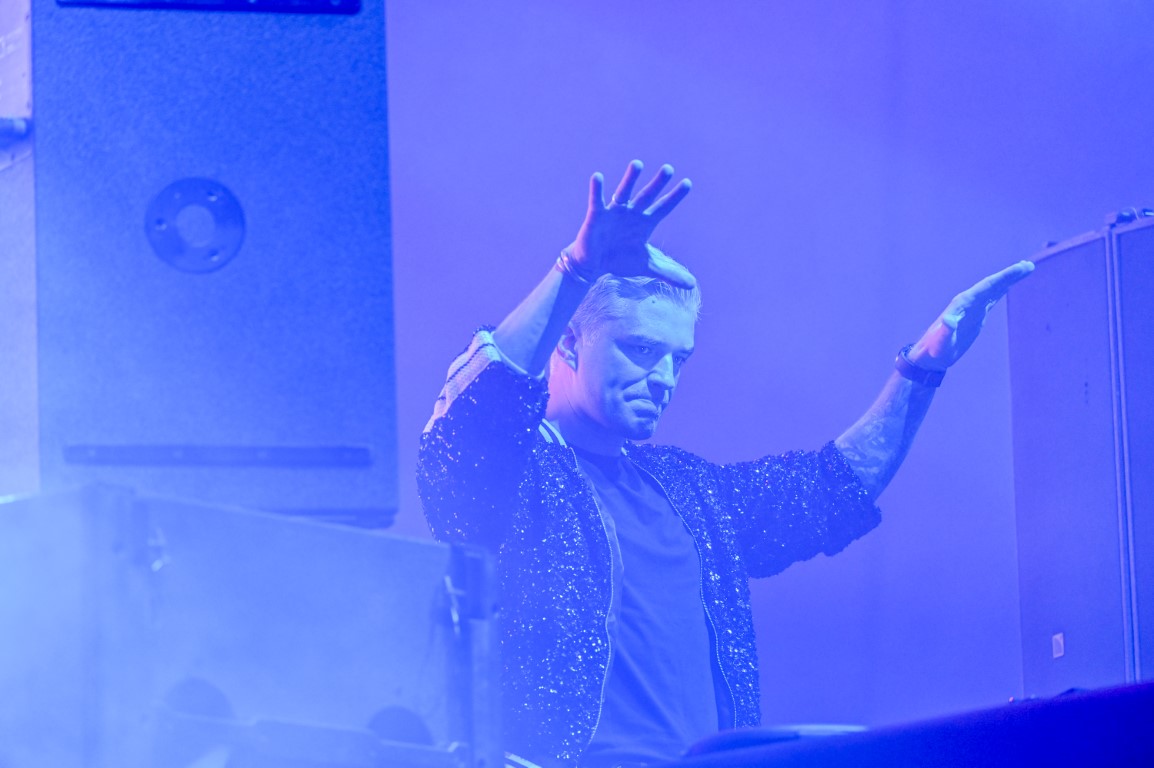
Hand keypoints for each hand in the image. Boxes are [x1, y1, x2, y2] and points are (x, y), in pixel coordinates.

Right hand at [566, 160, 693, 287]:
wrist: (593, 264)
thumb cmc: (620, 259)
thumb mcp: (646, 266)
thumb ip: (669, 273)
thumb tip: (692, 285)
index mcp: (645, 223)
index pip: (663, 208)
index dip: (675, 197)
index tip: (688, 183)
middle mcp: (632, 213)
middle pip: (647, 196)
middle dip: (658, 183)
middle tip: (669, 169)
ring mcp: (615, 212)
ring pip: (624, 192)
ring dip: (631, 179)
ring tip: (638, 164)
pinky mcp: (597, 215)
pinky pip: (597, 200)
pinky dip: (597, 189)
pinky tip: (598, 177)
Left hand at [908, 260, 1035, 370]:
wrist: (931, 355)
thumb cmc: (935, 349)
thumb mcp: (940, 342)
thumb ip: (944, 331)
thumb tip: (949, 320)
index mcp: (962, 304)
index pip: (986, 287)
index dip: (1003, 277)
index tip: (1018, 269)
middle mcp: (967, 302)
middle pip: (991, 284)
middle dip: (1009, 275)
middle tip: (1028, 266)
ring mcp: (972, 308)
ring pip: (993, 289)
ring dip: (1008, 279)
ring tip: (1025, 269)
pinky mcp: (976, 315)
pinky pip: (991, 298)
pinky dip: (1002, 290)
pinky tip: (1009, 285)